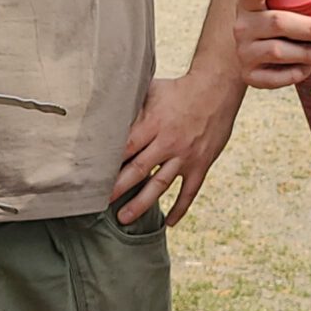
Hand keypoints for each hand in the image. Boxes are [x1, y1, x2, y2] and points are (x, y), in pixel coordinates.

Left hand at [110, 69, 242, 226]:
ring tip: (124, 218)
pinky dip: (180, 208)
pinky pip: (189, 191)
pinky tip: (170, 222)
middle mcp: (168, 142)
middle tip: (100, 203)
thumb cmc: (180, 88)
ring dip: (141, 204)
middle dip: (118, 188)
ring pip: (160, 185)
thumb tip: (107, 112)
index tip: (93, 177)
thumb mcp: (152, 91)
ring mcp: (185, 156)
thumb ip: (132, 106)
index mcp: (153, 123)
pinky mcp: (201, 163)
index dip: (109, 163)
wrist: (217, 88)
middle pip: (138, 170)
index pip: (126, 148)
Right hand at [232, 0, 310, 88]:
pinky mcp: (249, 75)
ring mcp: (244, 51)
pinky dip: (293, 74)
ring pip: (277, 51)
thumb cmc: (282, 19)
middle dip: (308, 29)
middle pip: (276, 23)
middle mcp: (243, 25)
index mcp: (250, 1)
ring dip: (306, 53)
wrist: (260, 53)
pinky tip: (307, 68)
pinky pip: (272, 78)